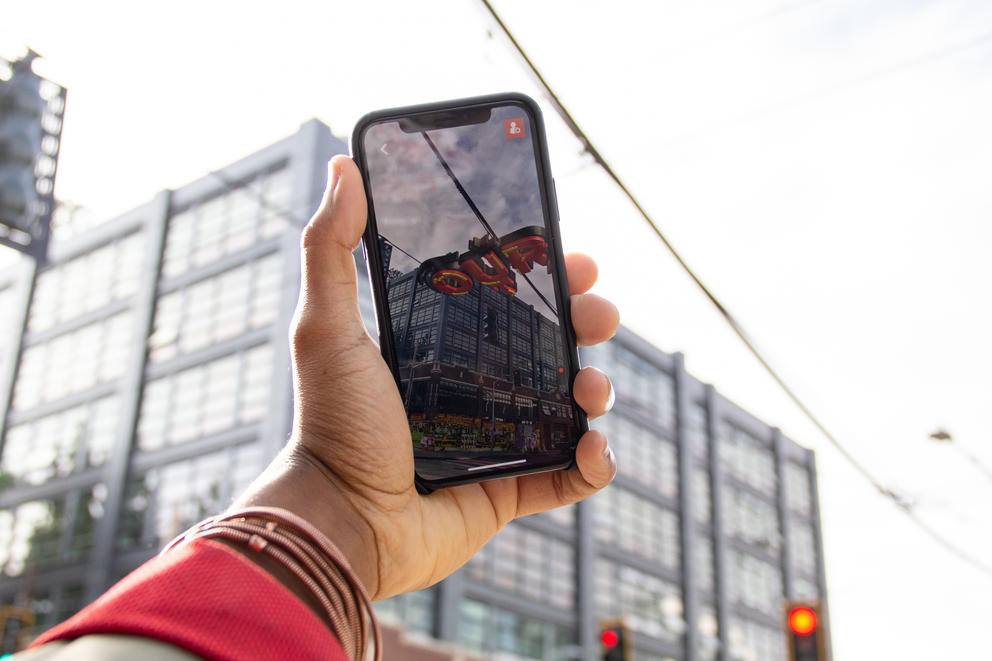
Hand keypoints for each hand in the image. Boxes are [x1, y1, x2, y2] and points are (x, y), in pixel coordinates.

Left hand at [234, 155, 619, 600]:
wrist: (340, 521)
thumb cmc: (330, 424)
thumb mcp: (325, 327)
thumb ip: (330, 249)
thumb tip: (342, 169)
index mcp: (440, 346)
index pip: (507, 299)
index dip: (546, 276)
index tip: (574, 257)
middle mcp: (472, 387)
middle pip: (550, 345)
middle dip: (586, 323)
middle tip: (600, 315)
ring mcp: (494, 439)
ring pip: (568, 405)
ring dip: (597, 389)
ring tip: (591, 389)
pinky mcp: (507, 491)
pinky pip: (567, 478)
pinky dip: (592, 466)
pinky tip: (593, 450)